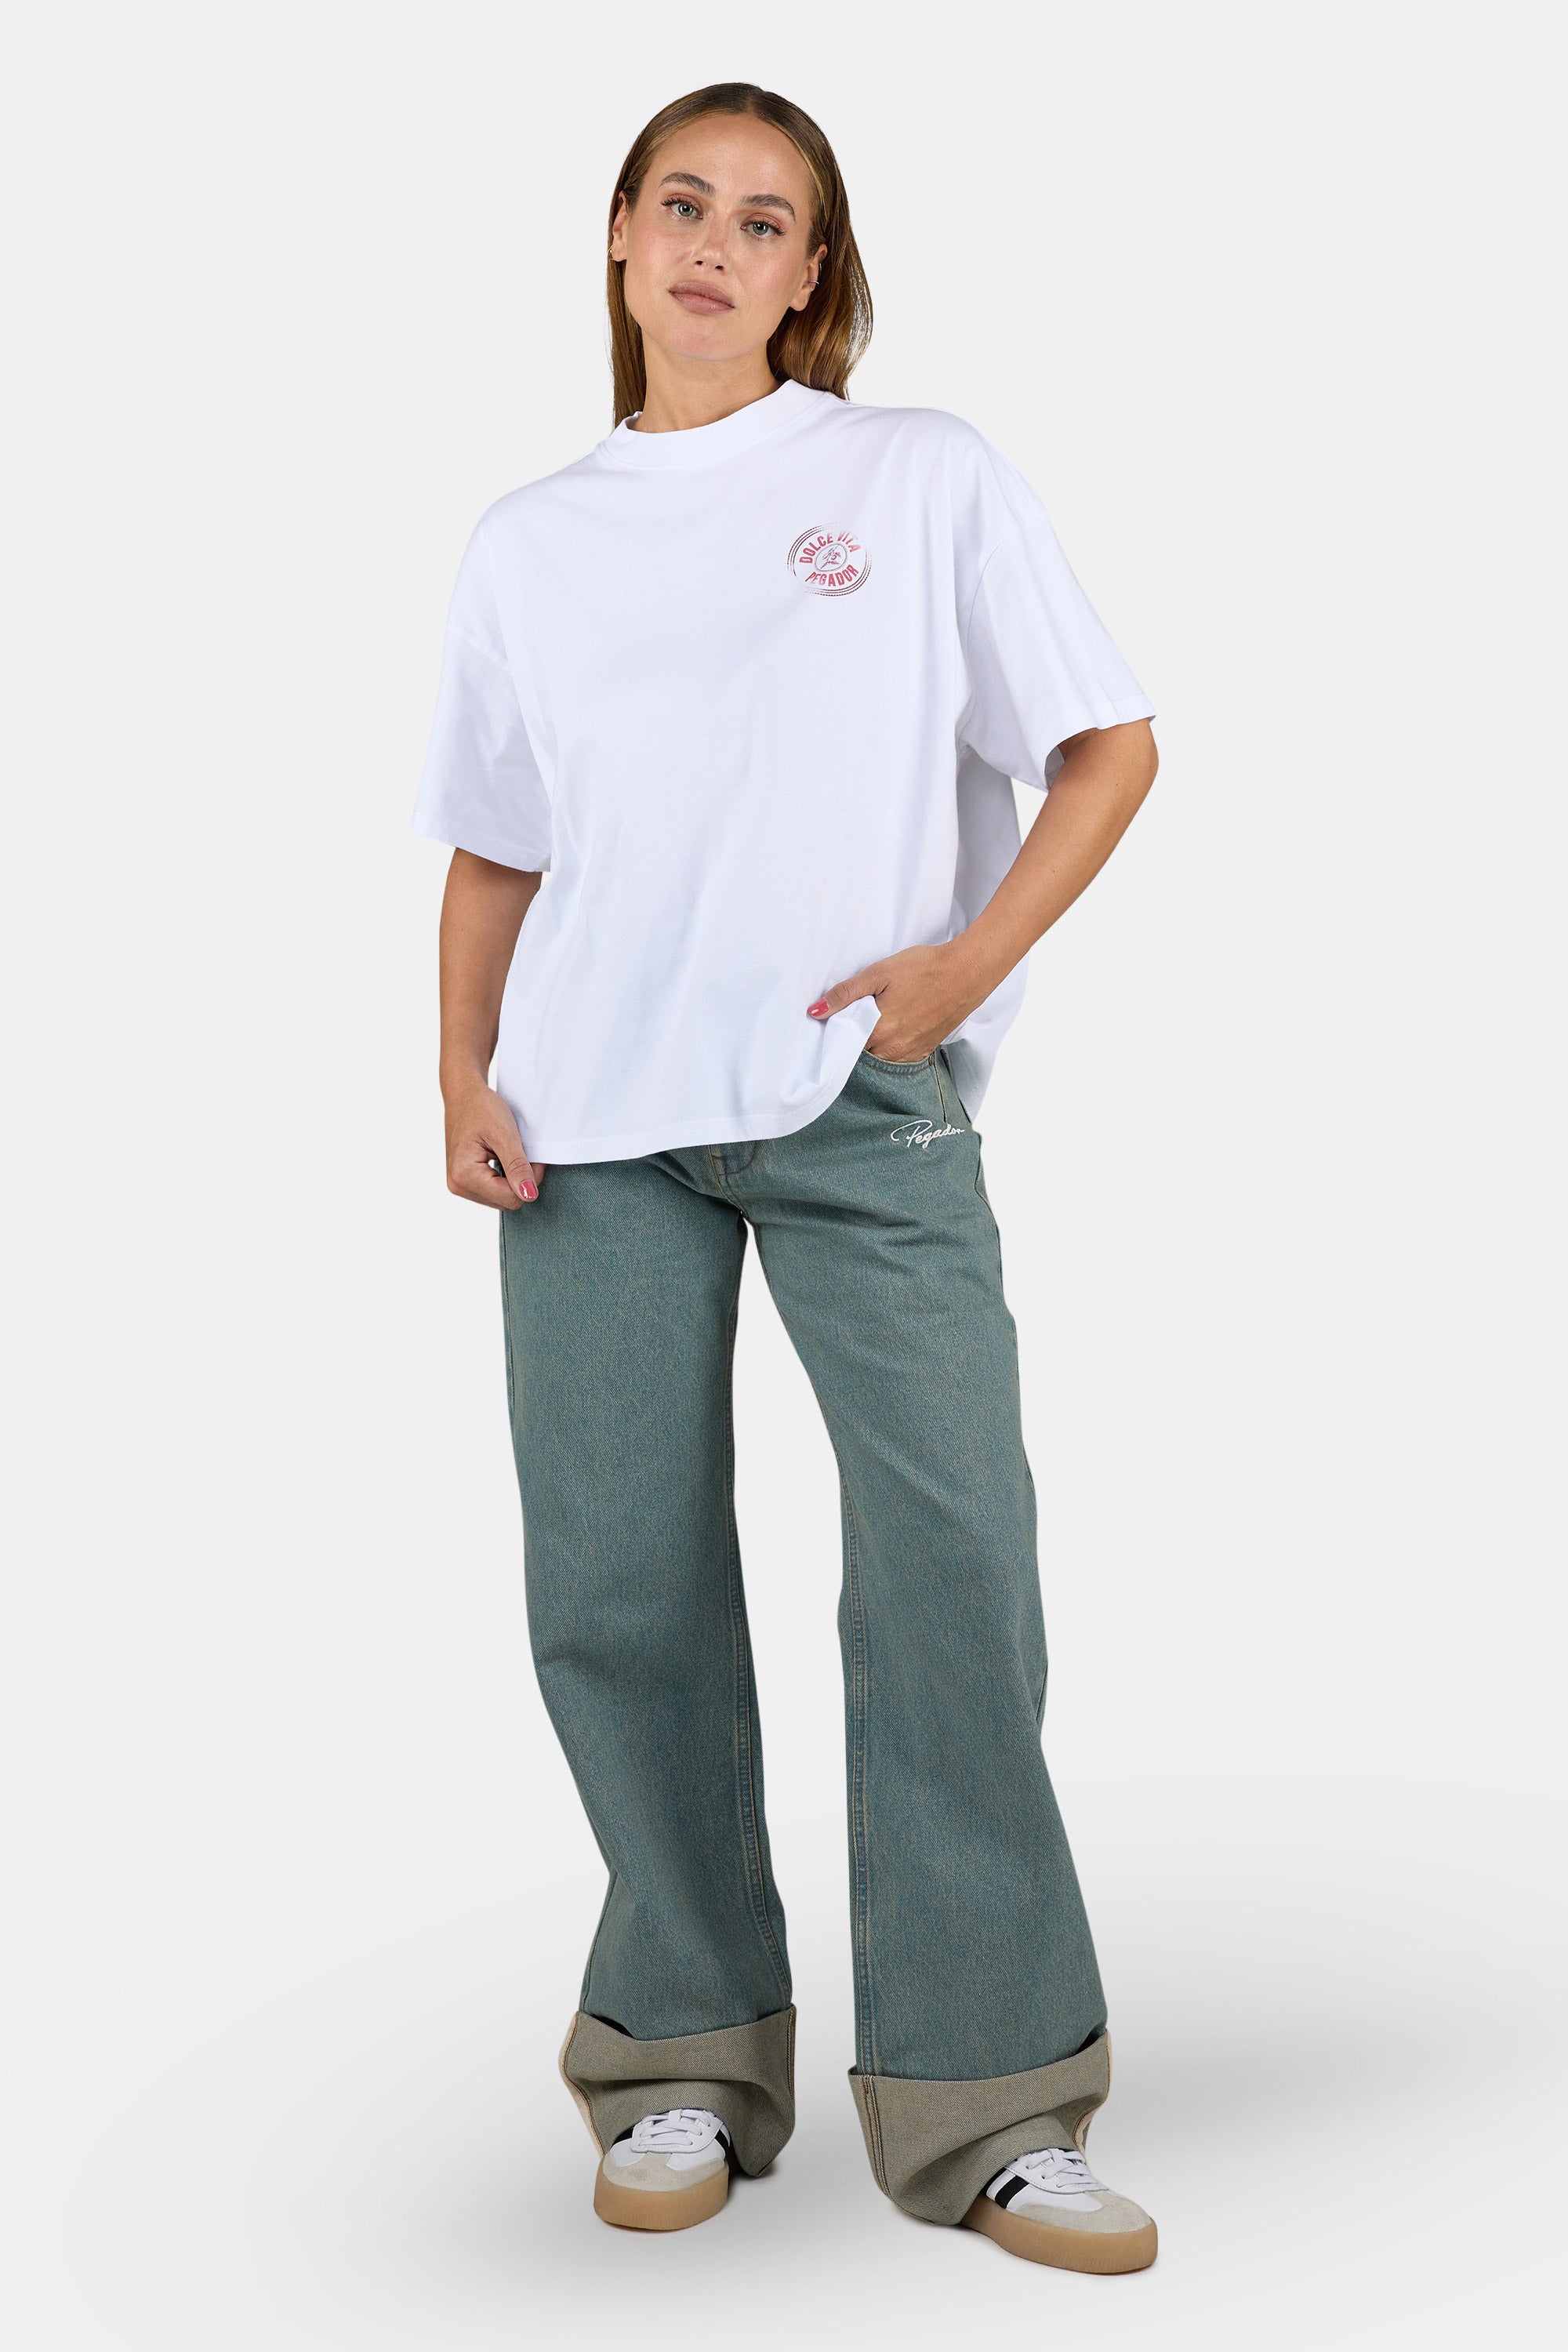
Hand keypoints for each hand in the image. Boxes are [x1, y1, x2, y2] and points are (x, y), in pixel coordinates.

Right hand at [443, 1074, 545, 1207]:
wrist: (464, 1095)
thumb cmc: (481, 1108)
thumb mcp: (505, 1135)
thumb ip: (517, 1167)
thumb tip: (529, 1196)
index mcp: (464, 1175)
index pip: (511, 1198)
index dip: (529, 1179)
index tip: (532, 1156)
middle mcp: (458, 1185)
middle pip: (506, 1202)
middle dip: (520, 1180)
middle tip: (522, 1152)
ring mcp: (459, 1185)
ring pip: (501, 1199)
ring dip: (513, 1179)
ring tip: (508, 1153)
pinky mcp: (463, 1182)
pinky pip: (493, 1192)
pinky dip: (504, 1179)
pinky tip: (501, 1159)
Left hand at [807, 940, 991, 1062]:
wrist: (967, 973)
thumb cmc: (924, 969)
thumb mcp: (878, 974)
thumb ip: (845, 994)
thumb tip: (815, 1012)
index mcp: (877, 1032)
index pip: (843, 1046)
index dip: (837, 1034)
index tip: (834, 1022)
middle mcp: (892, 1050)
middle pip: (860, 1054)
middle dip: (853, 1040)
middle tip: (855, 1017)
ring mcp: (910, 1053)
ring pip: (879, 1058)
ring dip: (872, 1045)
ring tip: (876, 1020)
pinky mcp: (925, 1050)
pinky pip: (898, 1057)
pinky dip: (890, 1047)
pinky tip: (894, 1026)